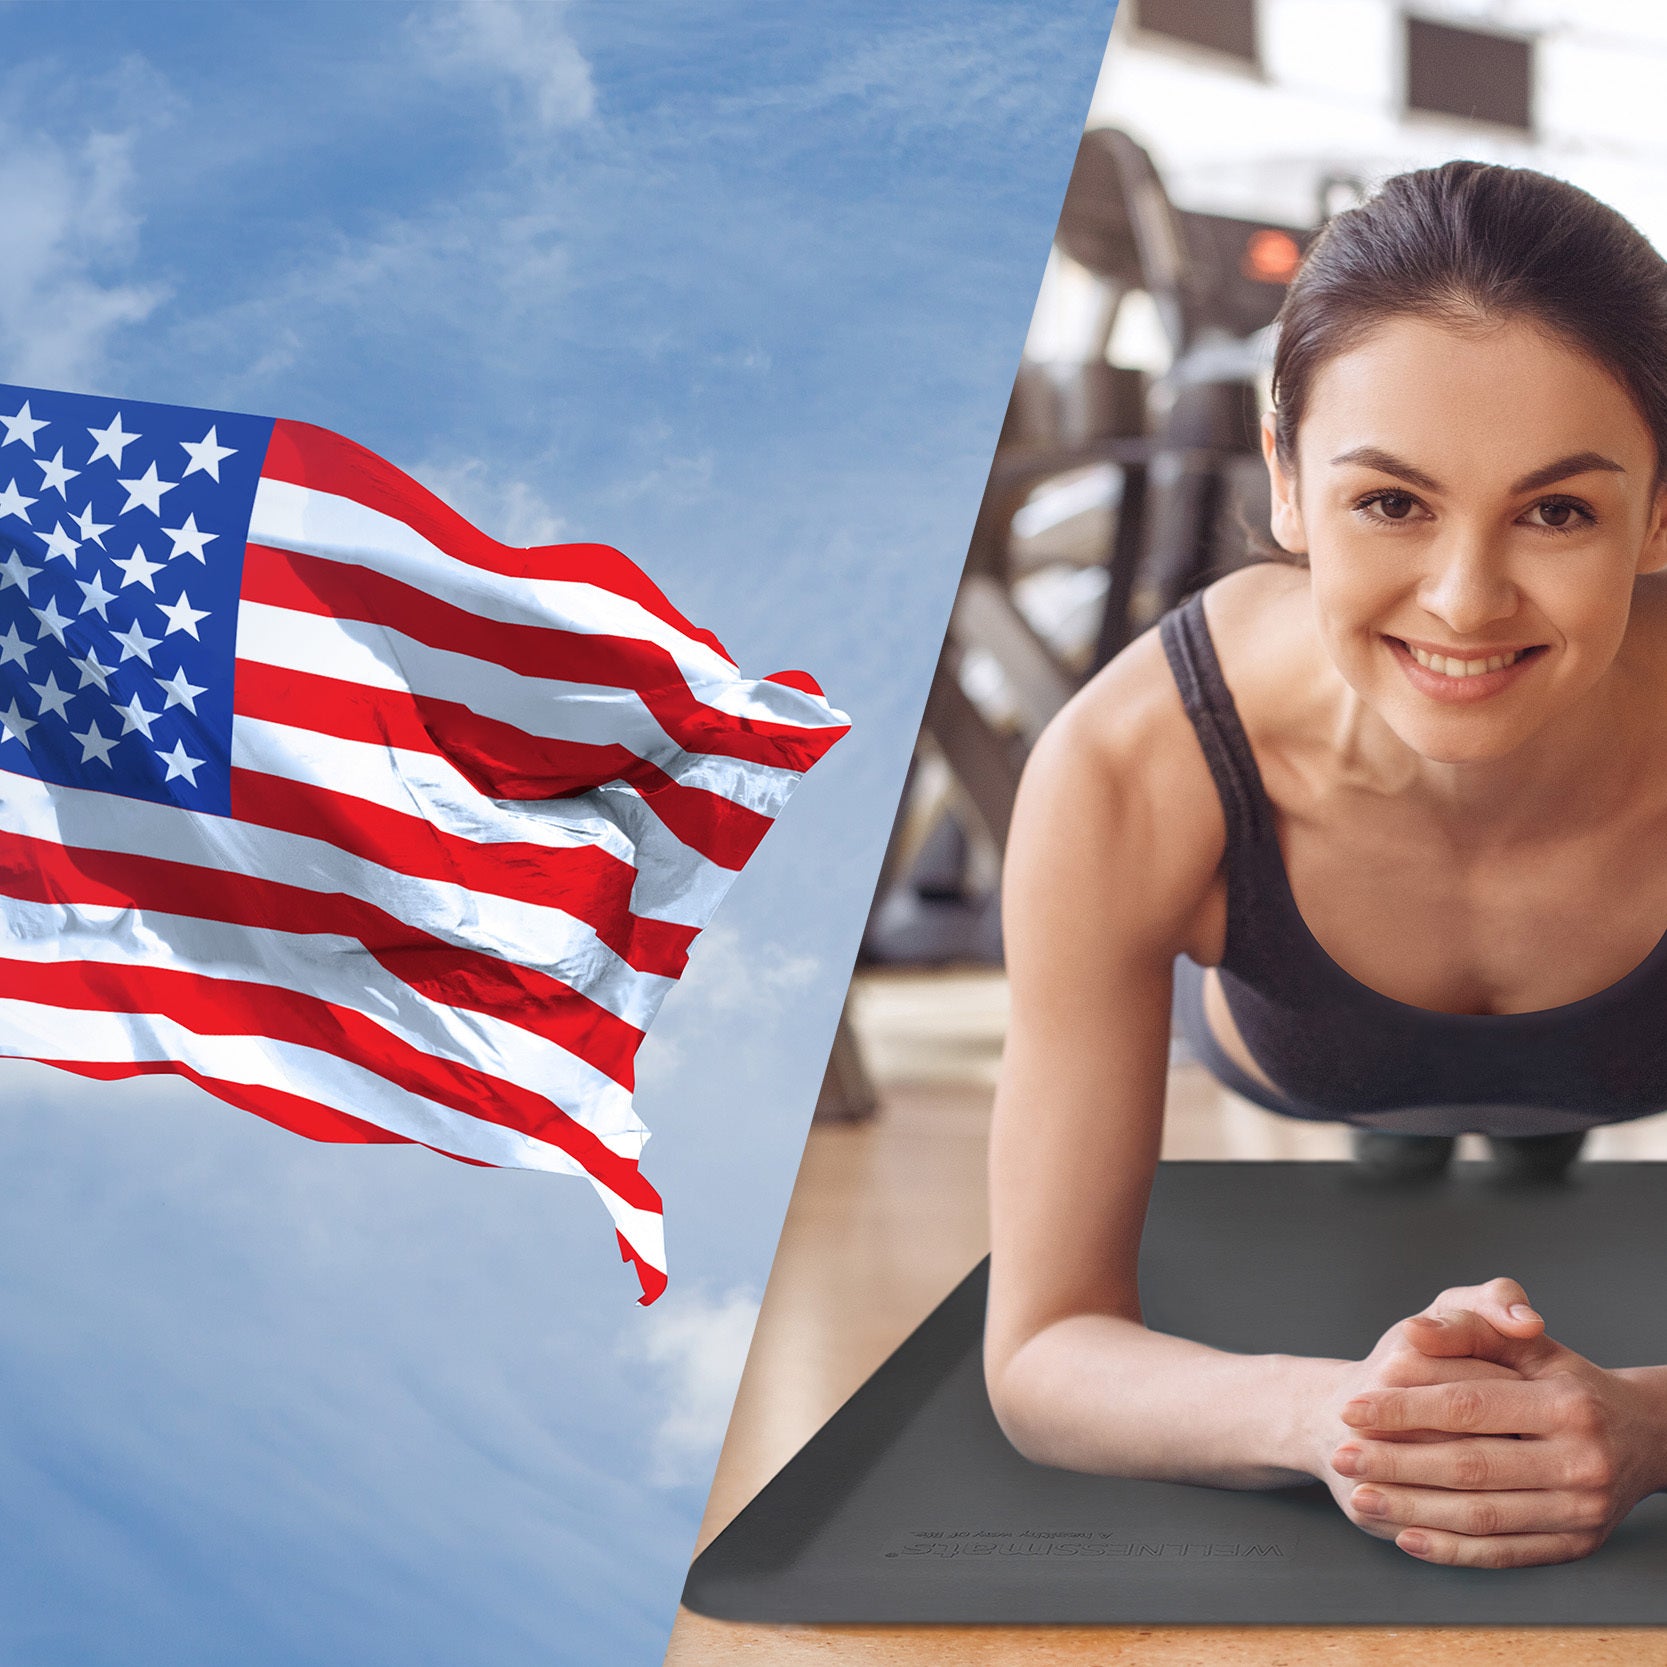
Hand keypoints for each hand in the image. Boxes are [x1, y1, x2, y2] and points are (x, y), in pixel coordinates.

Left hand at [1333, 1278, 1666, 1567]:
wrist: (1641, 1435)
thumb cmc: (1564, 1378)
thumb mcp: (1526, 1344)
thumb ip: (1469, 1330)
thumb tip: (1412, 1331)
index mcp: (1566, 1404)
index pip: (1468, 1406)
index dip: (1404, 1408)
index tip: (1350, 1408)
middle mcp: (1581, 1461)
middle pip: (1471, 1466)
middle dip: (1396, 1463)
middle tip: (1341, 1456)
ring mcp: (1582, 1509)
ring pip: (1483, 1517)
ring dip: (1414, 1509)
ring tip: (1360, 1495)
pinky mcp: (1577, 1544)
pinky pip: (1506, 1553)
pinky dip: (1453, 1550)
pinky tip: (1408, 1536)